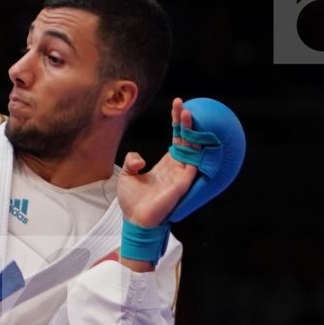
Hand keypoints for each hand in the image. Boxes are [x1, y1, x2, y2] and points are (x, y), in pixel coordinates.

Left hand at [116, 97, 201, 229]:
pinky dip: (196, 153)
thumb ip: (132, 160)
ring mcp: (181, 175)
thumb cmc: (132, 200)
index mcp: (167, 163)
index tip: (179, 105)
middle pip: (186, 139)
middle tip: (185, 106)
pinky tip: (197, 139)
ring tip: (188, 115)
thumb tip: (139, 157)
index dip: (177, 121)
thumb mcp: (127, 174)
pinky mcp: (182, 184)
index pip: (176, 137)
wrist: (134, 219)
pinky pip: (194, 166)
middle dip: (186, 122)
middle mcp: (177, 166)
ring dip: (192, 132)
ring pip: (192, 149)